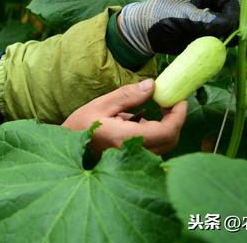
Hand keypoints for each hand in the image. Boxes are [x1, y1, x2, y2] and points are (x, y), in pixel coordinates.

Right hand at [62, 79, 186, 155]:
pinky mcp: (132, 160)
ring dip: (166, 127)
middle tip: (169, 101)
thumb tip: (153, 85)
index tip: (179, 99)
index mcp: (126, 138)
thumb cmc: (80, 125)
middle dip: (175, 120)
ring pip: (164, 146)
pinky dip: (156, 133)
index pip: (166, 131)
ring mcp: (133, 160)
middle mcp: (133, 153)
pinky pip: (154, 148)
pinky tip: (141, 121)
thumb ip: (129, 95)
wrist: (67, 147)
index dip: (178, 115)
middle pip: (170, 140)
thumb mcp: (102, 104)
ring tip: (155, 109)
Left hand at [118, 0, 238, 55]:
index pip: (231, 2)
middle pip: (234, 16)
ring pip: (230, 29)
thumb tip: (229, 25)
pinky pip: (221, 39)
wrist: (142, 33)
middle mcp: (210, 4)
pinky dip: (230, 45)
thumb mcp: (182, 16)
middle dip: (242, 29)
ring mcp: (208, 19)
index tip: (238, 31)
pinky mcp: (204, 34)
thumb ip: (205, 20)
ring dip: (239, 39)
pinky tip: (243, 54)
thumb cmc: (159, 17)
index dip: (237, 16)